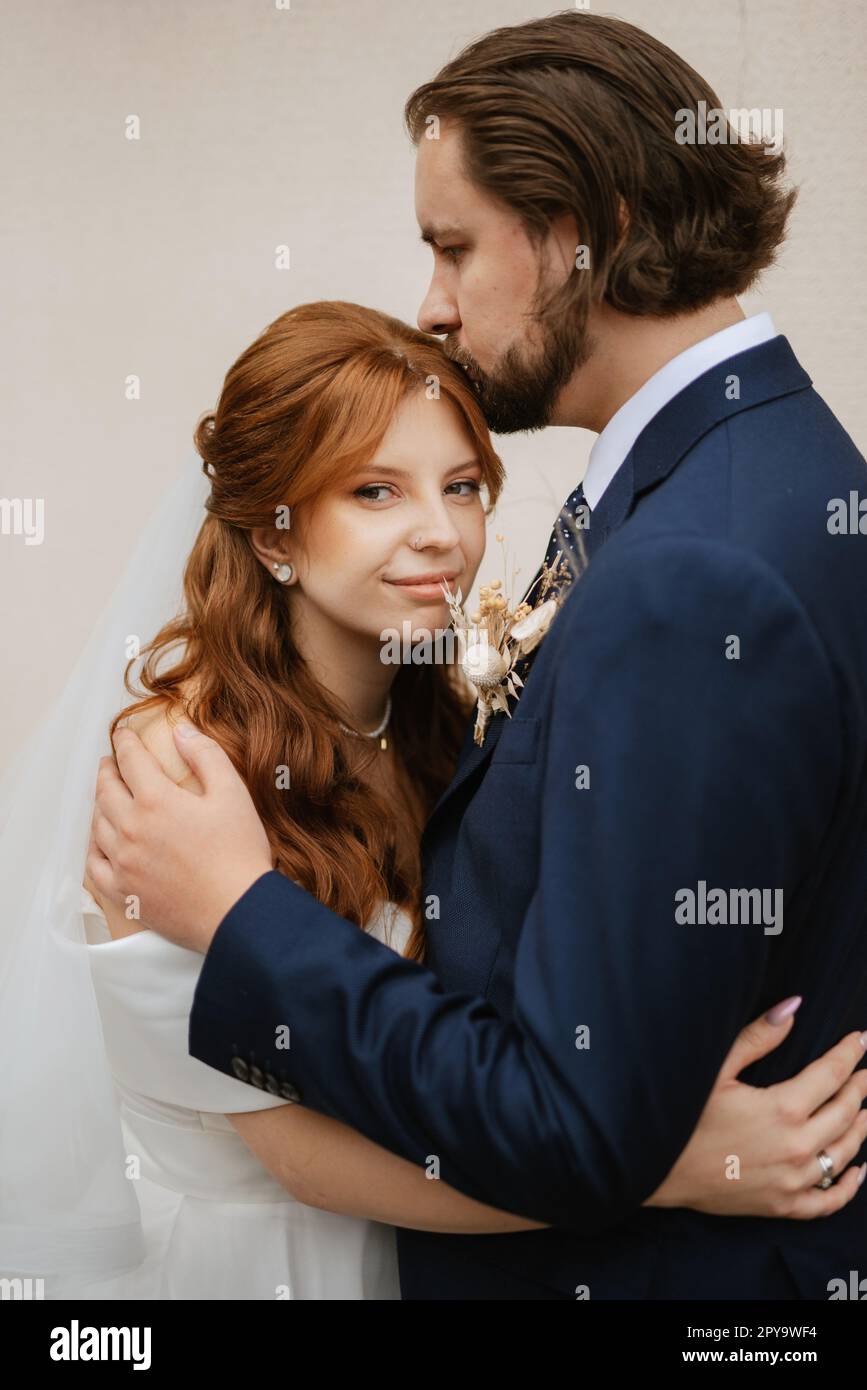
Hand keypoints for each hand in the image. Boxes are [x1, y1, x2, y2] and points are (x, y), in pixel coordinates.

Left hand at [86, 724, 273, 951]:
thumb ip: (206, 755)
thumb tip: (182, 730)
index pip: (130, 761)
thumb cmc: (239, 853)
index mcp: (156, 800)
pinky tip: (100, 843)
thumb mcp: (232, 793)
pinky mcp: (123, 892)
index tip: (122, 735)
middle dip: (106, 771)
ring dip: (99, 806)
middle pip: (106, 791)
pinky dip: (93, 848)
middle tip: (109, 764)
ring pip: (97, 825)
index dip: (125, 743)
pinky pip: (94, 866)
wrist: (238, 912)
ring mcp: (123, 863)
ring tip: (106, 798)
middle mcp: (131, 829)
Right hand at [646, 999, 866, 1218]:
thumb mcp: (716, 1069)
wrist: (655, 1170)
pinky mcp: (782, 1206)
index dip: (850, 1054)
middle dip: (860, 1087)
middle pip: (845, 1112)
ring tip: (866, 1109)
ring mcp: (792, 1181)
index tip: (862, 1039)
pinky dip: (849, 1185)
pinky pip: (829, 1201)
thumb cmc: (682, 1114)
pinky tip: (858, 1170)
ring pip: (844, 1153)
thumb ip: (759, 1037)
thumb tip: (794, 1007)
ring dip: (860, 1127)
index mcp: (782, 1109)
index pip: (831, 1075)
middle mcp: (796, 1147)